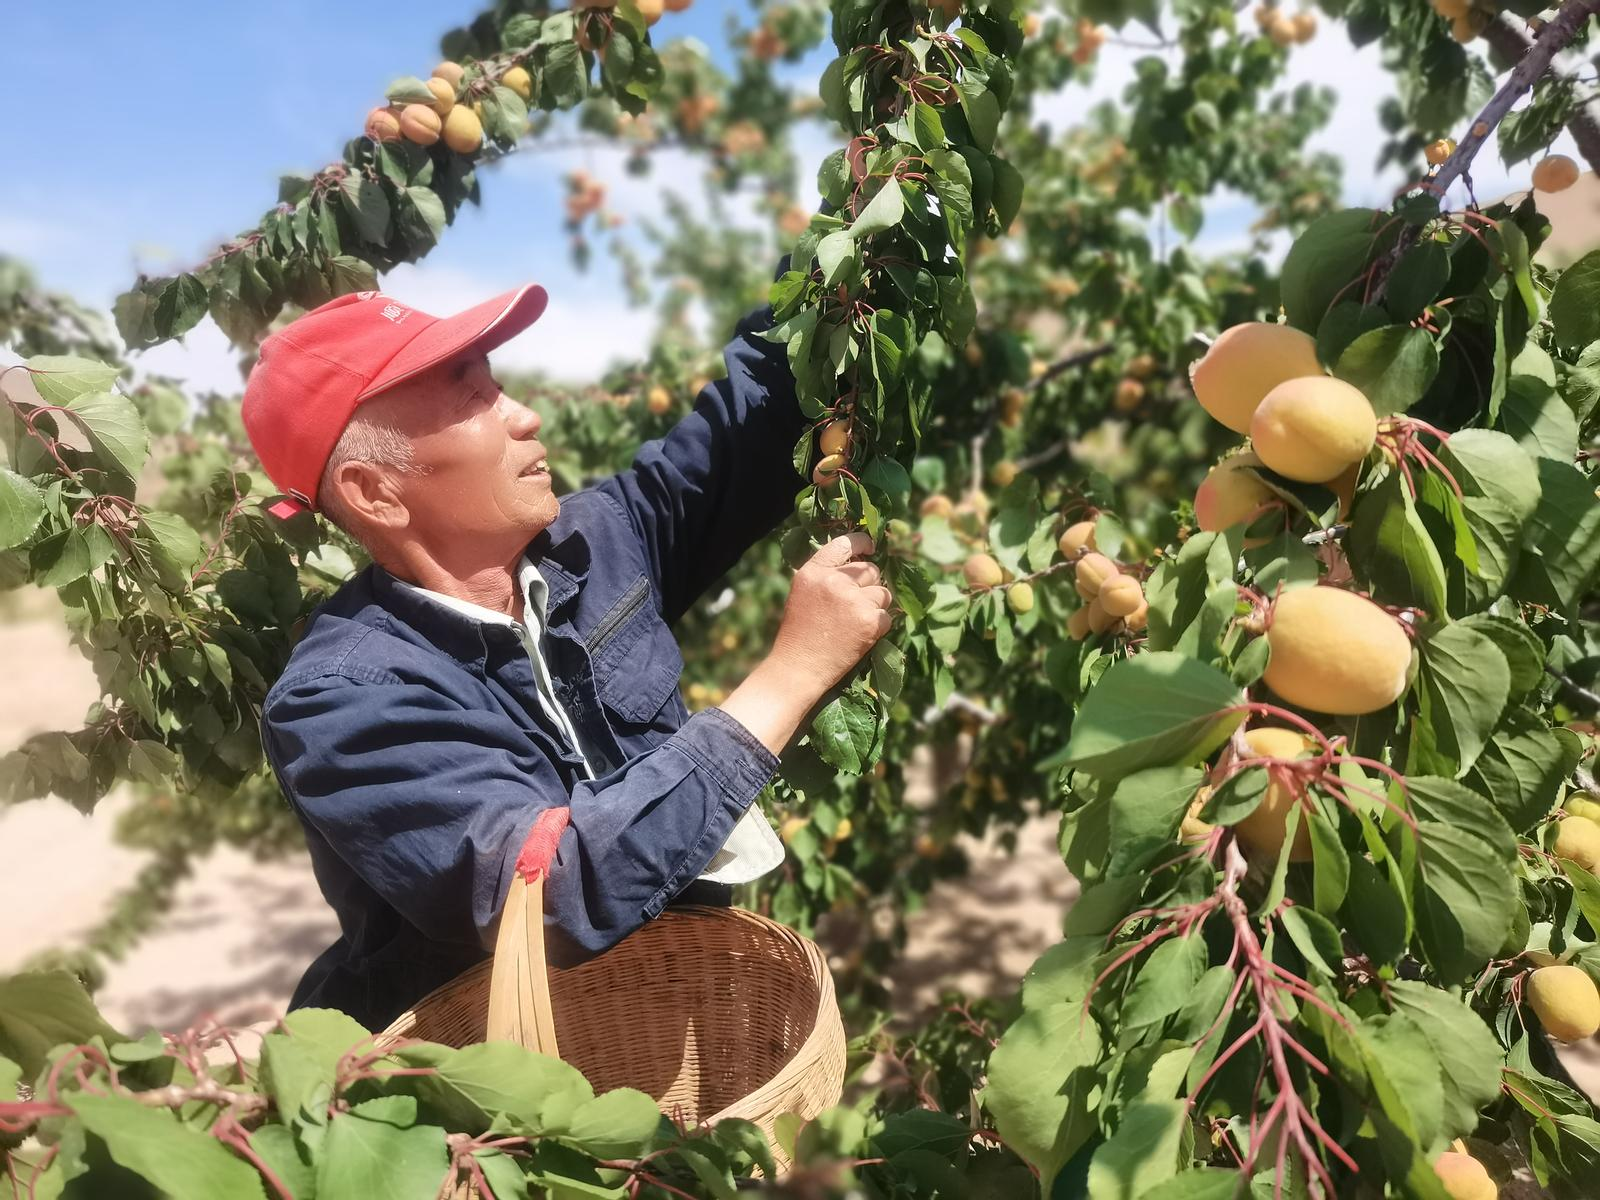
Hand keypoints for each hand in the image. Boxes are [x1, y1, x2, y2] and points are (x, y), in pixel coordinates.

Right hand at [718, 532, 891, 755]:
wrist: (798, 668)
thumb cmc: (798, 635)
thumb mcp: (804, 594)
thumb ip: (826, 577)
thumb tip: (860, 564)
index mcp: (814, 571)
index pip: (844, 544)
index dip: (861, 542)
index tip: (870, 545)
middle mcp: (834, 580)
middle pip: (870, 570)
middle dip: (870, 584)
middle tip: (856, 604)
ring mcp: (853, 600)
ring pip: (883, 593)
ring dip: (876, 606)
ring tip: (855, 623)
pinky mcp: (869, 621)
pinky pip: (887, 616)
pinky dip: (879, 627)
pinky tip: (861, 636)